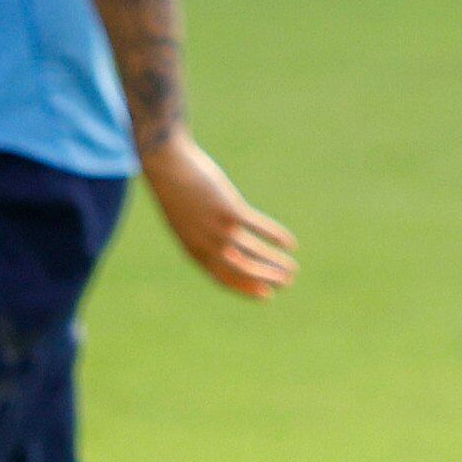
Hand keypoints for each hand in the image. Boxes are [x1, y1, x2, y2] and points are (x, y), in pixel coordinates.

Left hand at [140, 131, 298, 299]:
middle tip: (288, 283)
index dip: (247, 289)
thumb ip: (203, 236)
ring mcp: (219, 228)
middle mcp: (207, 244)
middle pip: (243, 269)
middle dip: (267, 278)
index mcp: (194, 251)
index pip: (224, 279)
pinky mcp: (229, 210)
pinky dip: (276, 236)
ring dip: (276, 262)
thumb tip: (227, 246)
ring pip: (254, 252)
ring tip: (293, 268)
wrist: (167, 166)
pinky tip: (290, 243)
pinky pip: (259, 228)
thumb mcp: (187, 221)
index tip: (267, 295)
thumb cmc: (176, 192)